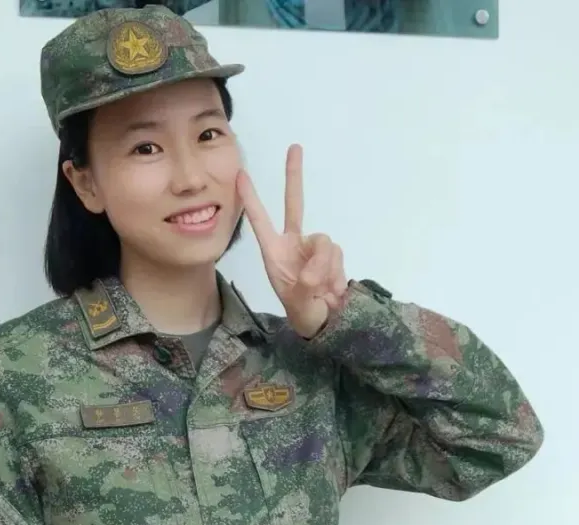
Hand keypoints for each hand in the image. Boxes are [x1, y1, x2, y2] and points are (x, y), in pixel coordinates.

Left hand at [237, 144, 347, 338]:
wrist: (326, 323)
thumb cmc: (303, 312)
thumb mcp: (298, 301)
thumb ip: (306, 283)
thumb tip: (316, 269)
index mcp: (274, 252)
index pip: (260, 220)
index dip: (251, 199)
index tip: (240, 175)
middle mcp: (293, 243)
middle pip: (295, 203)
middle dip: (294, 176)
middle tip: (294, 148)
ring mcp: (314, 247)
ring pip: (324, 242)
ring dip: (324, 266)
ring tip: (319, 289)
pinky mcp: (333, 254)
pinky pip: (337, 255)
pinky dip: (335, 272)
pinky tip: (331, 288)